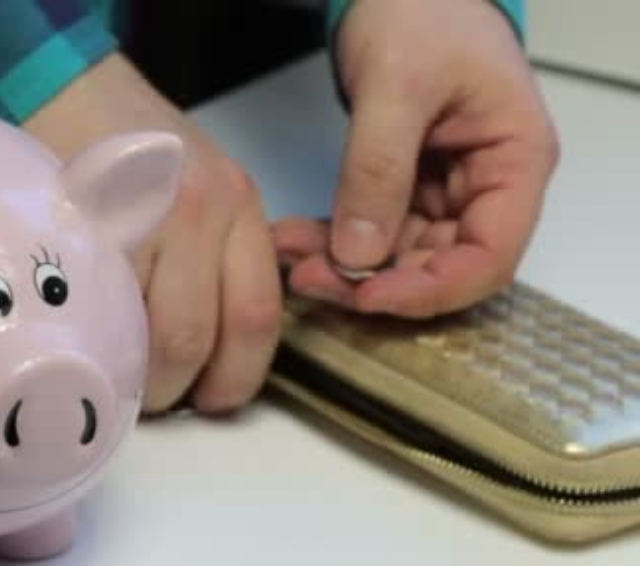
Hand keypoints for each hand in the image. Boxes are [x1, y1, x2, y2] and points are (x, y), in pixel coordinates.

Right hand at [24, 52, 282, 413]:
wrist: (68, 90)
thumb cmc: (131, 149)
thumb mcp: (202, 190)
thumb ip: (218, 258)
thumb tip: (213, 351)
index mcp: (241, 208)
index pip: (258, 319)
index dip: (236, 379)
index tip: (213, 400)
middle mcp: (205, 211)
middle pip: (202, 337)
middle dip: (177, 390)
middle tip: (158, 399)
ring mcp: (147, 218)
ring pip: (153, 335)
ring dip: (136, 376)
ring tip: (117, 373)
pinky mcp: (93, 226)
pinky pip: (103, 312)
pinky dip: (98, 344)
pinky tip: (89, 343)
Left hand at [273, 0, 559, 316]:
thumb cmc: (422, 12)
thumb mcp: (397, 87)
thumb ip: (378, 169)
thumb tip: (359, 254)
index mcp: (515, 161)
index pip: (489, 256)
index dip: (431, 289)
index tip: (370, 296)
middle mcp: (487, 184)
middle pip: (441, 265)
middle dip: (374, 281)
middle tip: (310, 278)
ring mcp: (447, 188)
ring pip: (401, 255)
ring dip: (344, 264)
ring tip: (291, 258)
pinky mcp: (407, 185)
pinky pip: (374, 229)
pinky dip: (334, 239)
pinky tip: (293, 238)